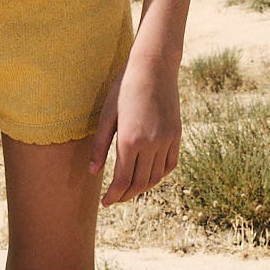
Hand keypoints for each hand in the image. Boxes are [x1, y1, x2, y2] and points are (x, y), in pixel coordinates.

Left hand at [89, 46, 180, 204]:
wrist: (154, 67)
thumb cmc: (124, 87)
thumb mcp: (107, 115)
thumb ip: (100, 146)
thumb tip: (93, 173)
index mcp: (130, 140)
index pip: (123, 180)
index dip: (114, 195)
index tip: (105, 202)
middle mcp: (151, 143)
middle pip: (140, 183)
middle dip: (126, 195)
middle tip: (115, 199)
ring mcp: (167, 140)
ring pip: (156, 177)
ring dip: (142, 188)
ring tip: (129, 190)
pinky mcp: (176, 135)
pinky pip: (170, 164)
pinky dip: (159, 175)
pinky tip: (148, 175)